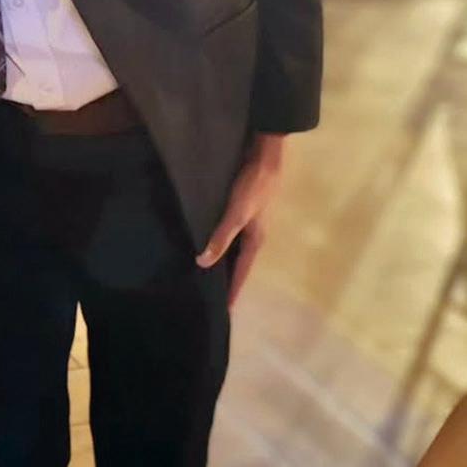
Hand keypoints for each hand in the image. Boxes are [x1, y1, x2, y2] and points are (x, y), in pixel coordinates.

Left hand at [196, 133, 285, 306]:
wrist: (264, 156)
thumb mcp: (236, 214)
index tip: (224, 310)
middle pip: (237, 262)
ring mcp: (247, 221)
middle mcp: (252, 234)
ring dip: (221, 259)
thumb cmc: (253, 187)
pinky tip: (204, 240)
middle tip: (208, 294)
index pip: (241, 272)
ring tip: (202, 271)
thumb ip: (221, 237)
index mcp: (255, 240)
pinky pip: (227, 232)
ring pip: (231, 247)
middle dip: (226, 278)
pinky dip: (217, 240)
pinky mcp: (240, 208)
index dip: (233, 290)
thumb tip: (203, 263)